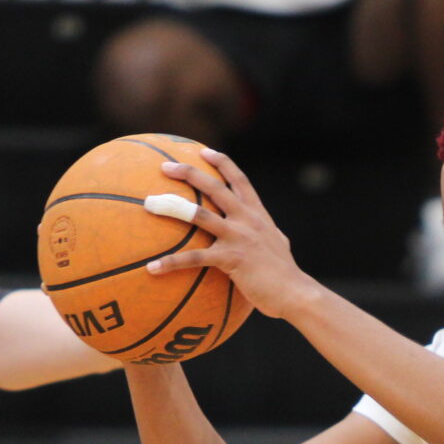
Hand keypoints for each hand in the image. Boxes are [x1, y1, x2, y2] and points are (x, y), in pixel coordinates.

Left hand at [143, 150, 319, 320]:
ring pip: (199, 215)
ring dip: (171, 208)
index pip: (239, 180)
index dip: (221, 162)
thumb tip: (268, 233)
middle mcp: (247, 220)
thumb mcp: (278, 244)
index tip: (203, 151)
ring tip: (148, 204)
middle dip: (189, 173)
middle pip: (215, 188)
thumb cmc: (285, 274)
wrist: (295, 292)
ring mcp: (238, 237)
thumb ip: (268, 233)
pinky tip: (151, 268)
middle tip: (165, 166)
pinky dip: (170, 263)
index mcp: (258, 214)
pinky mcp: (230, 259)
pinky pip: (194, 258)